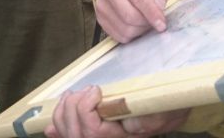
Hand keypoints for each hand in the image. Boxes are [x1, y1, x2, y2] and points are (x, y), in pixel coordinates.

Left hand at [45, 86, 190, 137]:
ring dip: (62, 115)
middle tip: (84, 90)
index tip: (96, 89)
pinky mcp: (96, 135)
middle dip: (72, 108)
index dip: (85, 109)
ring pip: (70, 136)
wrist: (171, 110)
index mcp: (124, 136)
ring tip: (71, 96)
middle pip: (77, 134)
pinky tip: (52, 126)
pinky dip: (58, 131)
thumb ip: (148, 118)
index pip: (93, 132)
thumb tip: (127, 122)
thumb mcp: (165, 110)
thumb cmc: (168, 108)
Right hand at [95, 0, 169, 42]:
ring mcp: (100, 3)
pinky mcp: (99, 17)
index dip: (152, 13)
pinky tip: (137, 25)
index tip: (162, 24)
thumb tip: (158, 7)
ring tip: (146, 20)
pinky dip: (132, 35)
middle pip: (129, 15)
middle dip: (146, 23)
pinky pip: (118, 35)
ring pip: (124, 28)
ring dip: (140, 29)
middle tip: (156, 21)